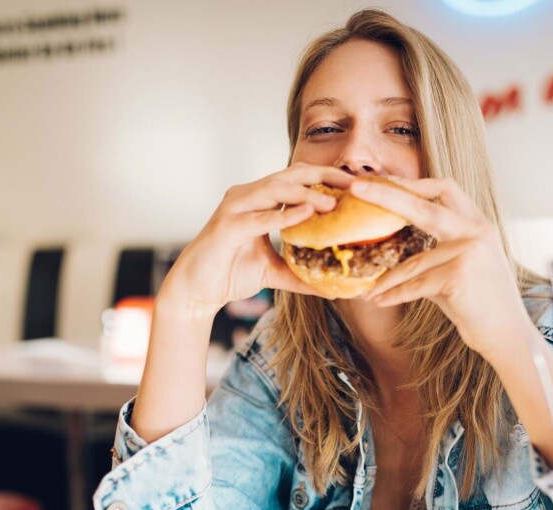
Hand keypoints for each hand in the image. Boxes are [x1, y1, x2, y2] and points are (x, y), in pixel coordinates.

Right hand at [160, 163, 354, 313]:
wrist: (196, 291)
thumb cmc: (231, 273)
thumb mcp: (274, 273)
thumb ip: (301, 275)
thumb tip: (334, 290)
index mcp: (260, 200)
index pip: (298, 179)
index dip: (327, 178)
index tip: (356, 185)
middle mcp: (247, 196)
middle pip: (290, 175)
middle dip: (324, 176)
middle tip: (354, 184)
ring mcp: (235, 208)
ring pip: (275, 190)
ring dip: (306, 193)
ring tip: (333, 202)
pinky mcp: (226, 226)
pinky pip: (259, 217)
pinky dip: (283, 215)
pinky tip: (306, 215)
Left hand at [351, 176, 529, 357]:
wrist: (509, 336)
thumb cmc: (481, 305)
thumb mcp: (462, 267)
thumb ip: (435, 251)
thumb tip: (394, 246)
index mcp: (478, 224)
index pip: (445, 189)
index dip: (413, 183)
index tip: (384, 181)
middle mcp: (476, 232)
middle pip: (423, 206)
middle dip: (386, 194)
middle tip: (355, 188)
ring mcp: (469, 252)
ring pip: (413, 262)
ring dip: (386, 279)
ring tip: (367, 290)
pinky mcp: (459, 275)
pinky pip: (415, 285)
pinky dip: (395, 295)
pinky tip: (378, 301)